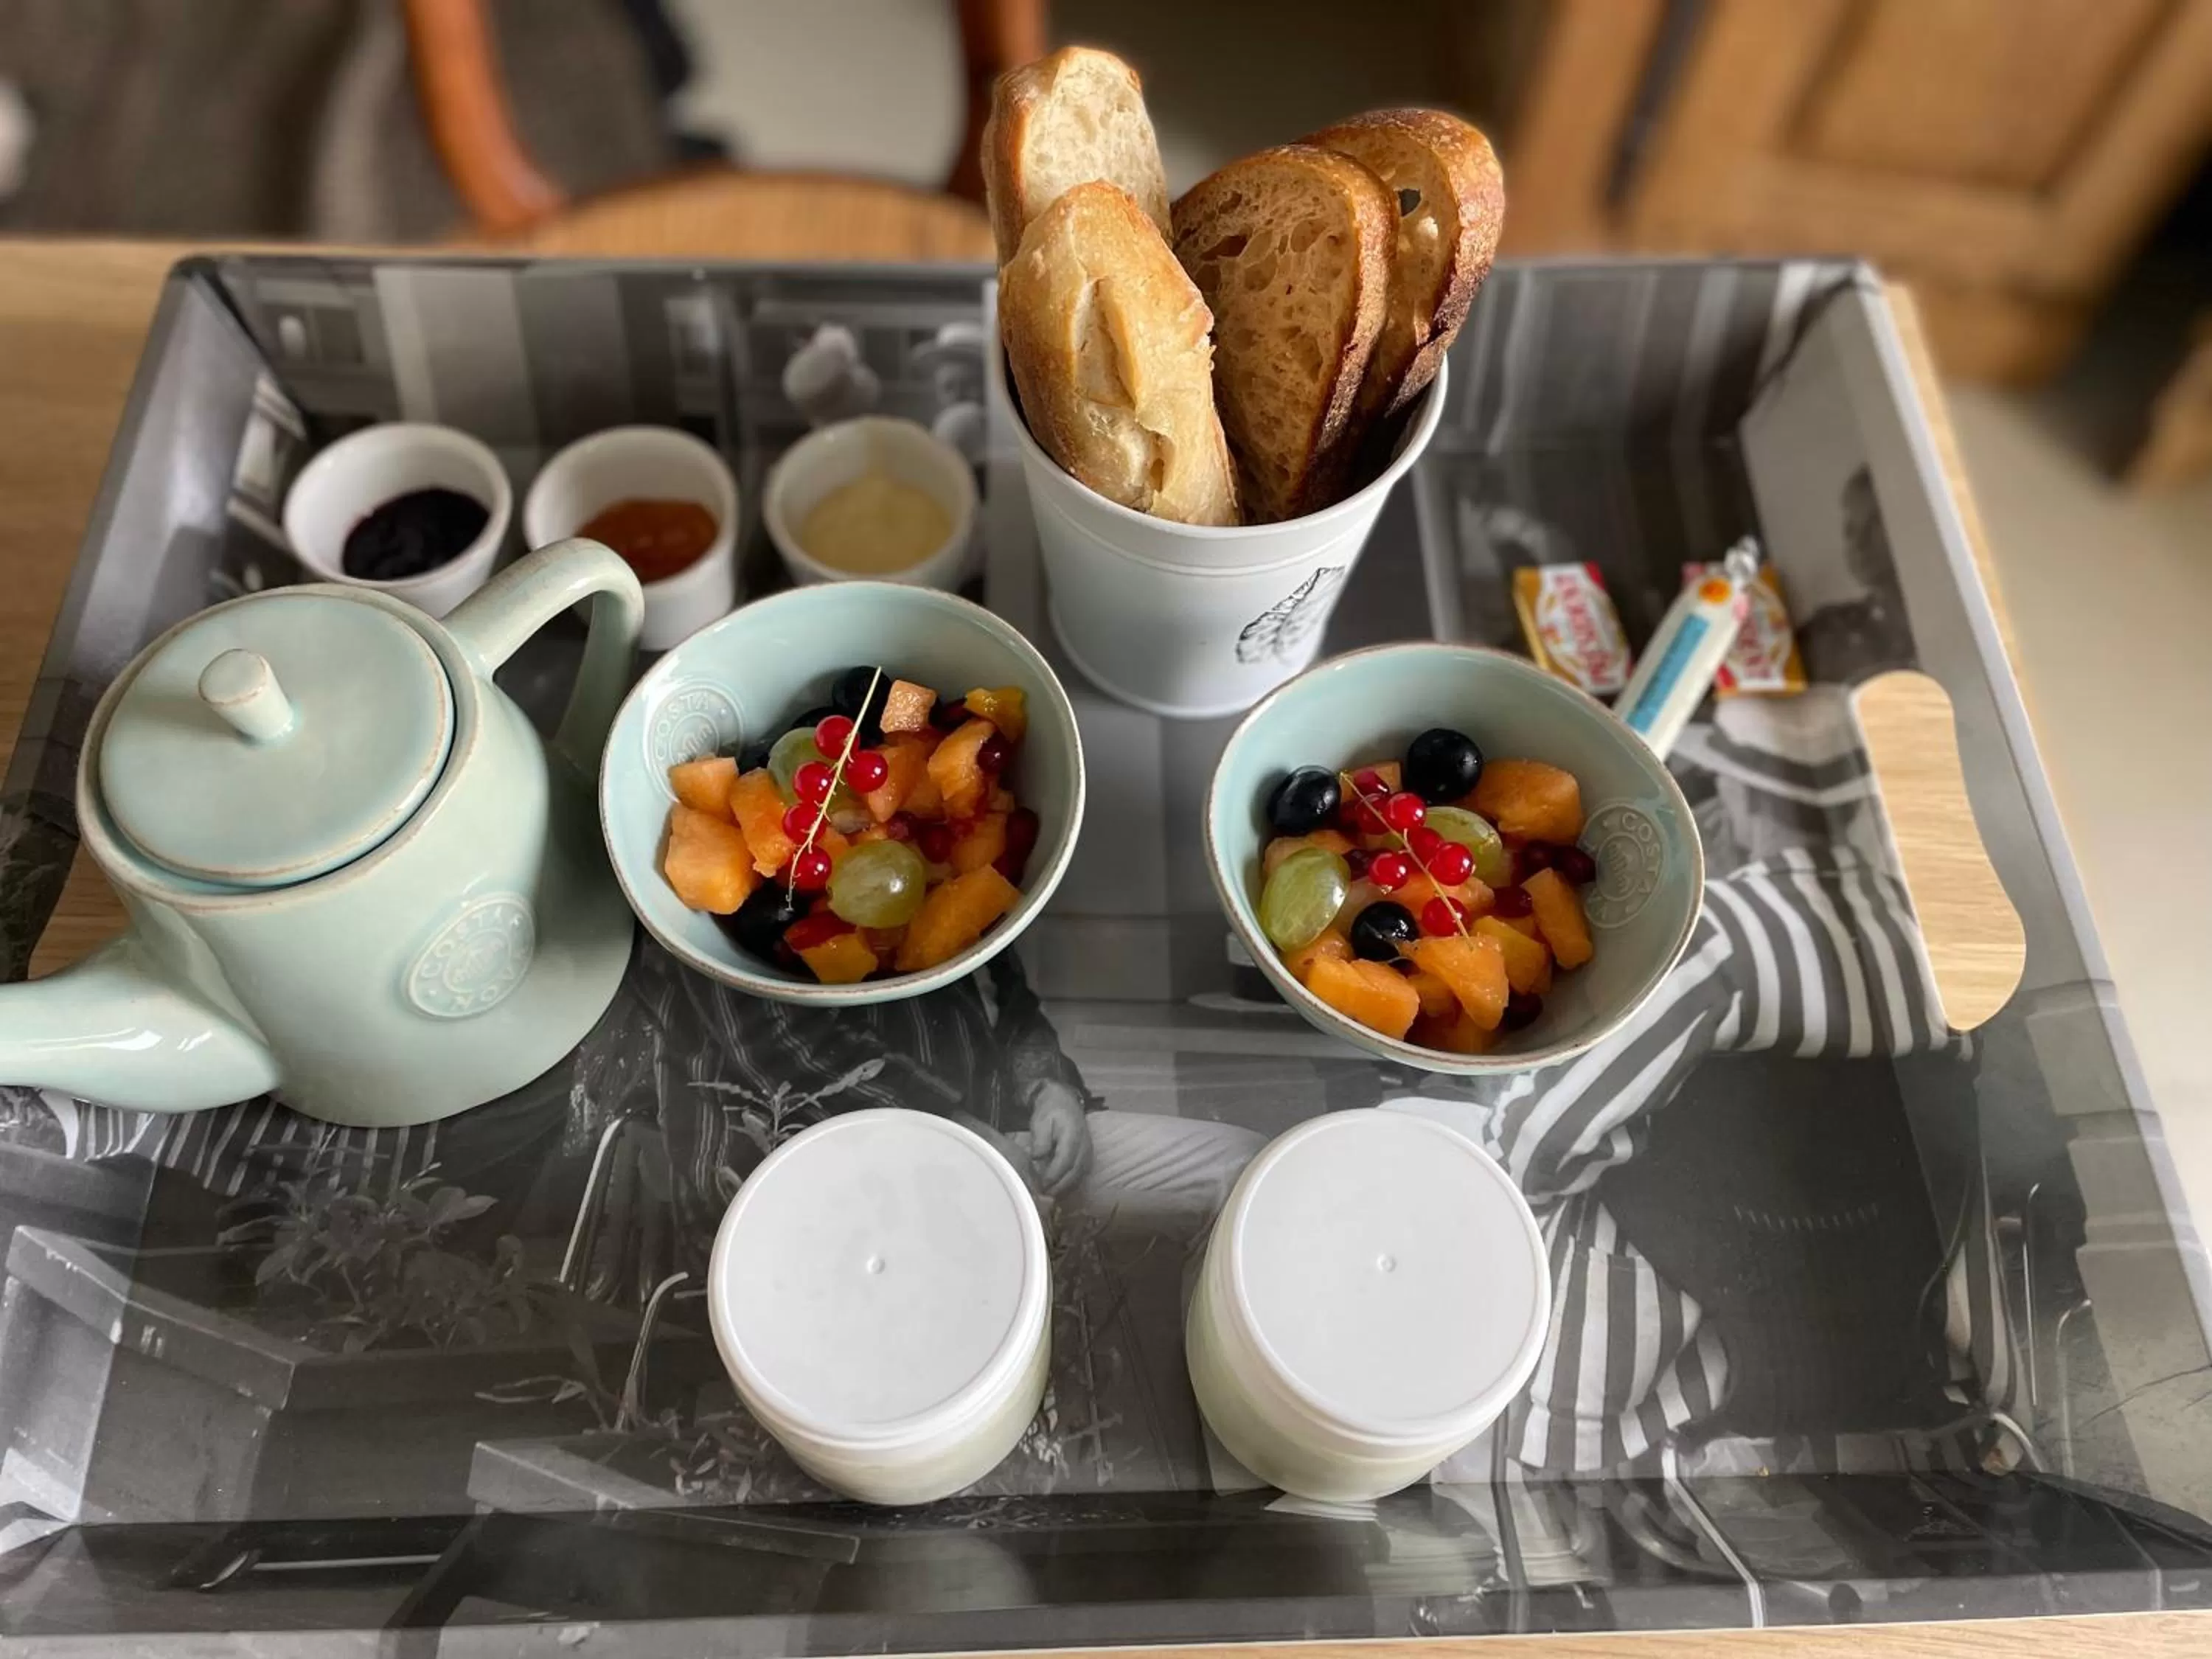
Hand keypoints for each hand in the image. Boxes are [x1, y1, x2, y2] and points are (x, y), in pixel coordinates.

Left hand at [1024, 1080, 1092, 1197]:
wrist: (1064, 1101)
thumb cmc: (1051, 1111)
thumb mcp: (1040, 1121)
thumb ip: (1040, 1141)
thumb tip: (1037, 1159)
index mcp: (1073, 1136)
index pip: (1064, 1162)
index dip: (1052, 1177)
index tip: (1040, 1186)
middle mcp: (1084, 1146)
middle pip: (1073, 1173)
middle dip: (1058, 1187)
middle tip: (1042, 1196)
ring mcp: (1088, 1153)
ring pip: (1078, 1177)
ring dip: (1063, 1188)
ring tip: (1048, 1196)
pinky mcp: (1087, 1158)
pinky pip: (1080, 1175)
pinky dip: (1068, 1184)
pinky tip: (1057, 1189)